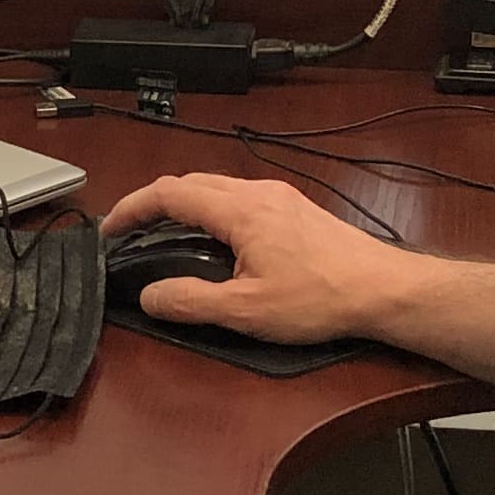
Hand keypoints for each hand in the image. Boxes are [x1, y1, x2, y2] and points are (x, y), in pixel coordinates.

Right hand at [97, 173, 426, 344]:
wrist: (383, 290)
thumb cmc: (322, 298)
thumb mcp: (246, 311)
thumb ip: (191, 301)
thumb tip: (151, 296)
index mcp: (239, 210)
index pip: (169, 193)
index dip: (132, 208)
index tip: (110, 229)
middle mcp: (258, 193)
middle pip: (191, 183)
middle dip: (154, 204)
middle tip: (132, 233)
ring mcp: (280, 198)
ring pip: (217, 188)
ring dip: (185, 207)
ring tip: (167, 236)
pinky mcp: (296, 210)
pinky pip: (240, 198)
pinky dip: (213, 212)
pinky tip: (217, 242)